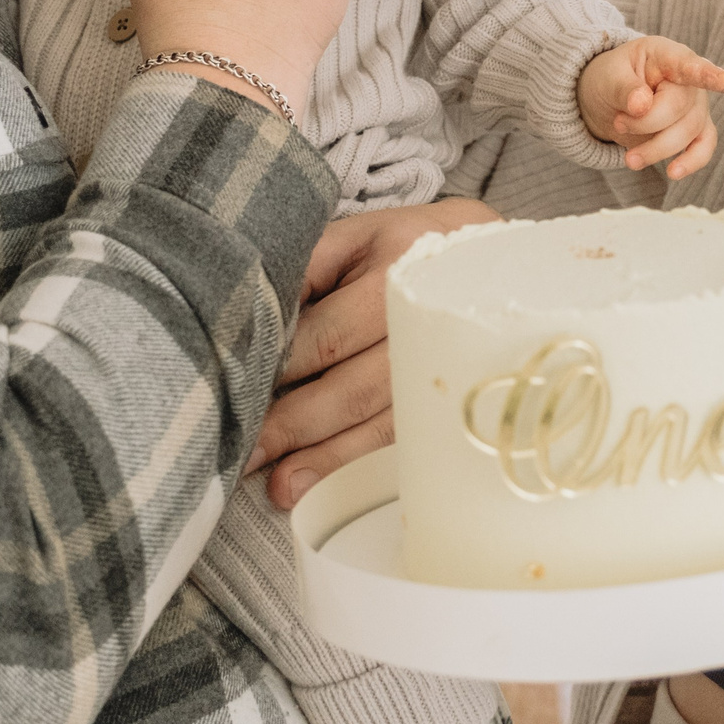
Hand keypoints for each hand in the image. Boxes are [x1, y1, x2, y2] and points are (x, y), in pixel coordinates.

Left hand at [249, 198, 503, 506]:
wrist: (485, 259)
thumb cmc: (396, 248)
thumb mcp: (349, 236)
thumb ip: (301, 271)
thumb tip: (245, 328)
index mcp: (397, 273)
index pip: (330, 334)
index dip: (283, 369)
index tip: (237, 393)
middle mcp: (428, 328)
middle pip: (356, 388)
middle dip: (297, 424)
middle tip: (248, 451)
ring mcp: (446, 371)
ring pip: (381, 424)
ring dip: (329, 458)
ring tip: (282, 486)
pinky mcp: (449, 403)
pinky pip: (404, 441)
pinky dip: (362, 465)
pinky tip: (328, 486)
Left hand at [578, 36, 723, 178]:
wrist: (612, 100)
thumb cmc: (612, 79)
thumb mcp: (608, 77)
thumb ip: (623, 88)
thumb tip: (641, 105)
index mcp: (666, 55)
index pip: (689, 65)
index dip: (711, 75)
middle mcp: (688, 79)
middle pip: (678, 107)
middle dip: (645, 123)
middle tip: (619, 123)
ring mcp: (696, 105)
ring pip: (688, 132)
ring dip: (655, 150)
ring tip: (629, 158)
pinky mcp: (696, 130)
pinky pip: (703, 148)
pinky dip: (690, 163)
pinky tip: (673, 173)